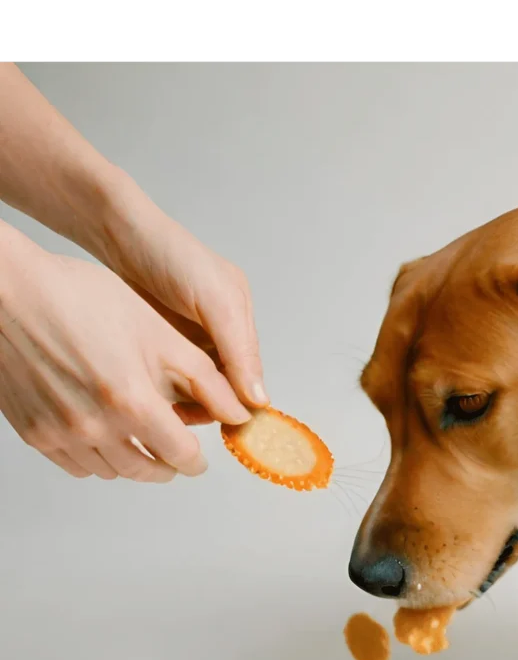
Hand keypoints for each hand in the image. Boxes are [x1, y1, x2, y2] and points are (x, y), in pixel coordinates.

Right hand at [0, 233, 252, 480]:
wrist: (7, 291)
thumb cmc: (78, 299)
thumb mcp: (158, 334)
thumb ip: (205, 380)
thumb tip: (239, 411)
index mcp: (132, 402)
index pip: (181, 456)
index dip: (197, 460)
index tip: (200, 457)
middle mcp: (94, 427)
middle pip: (147, 470)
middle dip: (168, 464)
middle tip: (176, 453)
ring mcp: (60, 434)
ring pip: (111, 470)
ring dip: (134, 462)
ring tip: (143, 440)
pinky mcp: (33, 433)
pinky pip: (76, 464)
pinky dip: (98, 458)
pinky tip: (106, 436)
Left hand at [102, 197, 268, 416]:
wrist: (116, 232)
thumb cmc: (167, 254)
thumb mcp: (214, 299)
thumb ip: (238, 348)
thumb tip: (259, 398)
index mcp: (238, 319)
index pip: (249, 375)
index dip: (242, 401)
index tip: (231, 427)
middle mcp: (217, 332)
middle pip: (224, 386)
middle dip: (211, 405)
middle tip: (189, 419)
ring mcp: (187, 337)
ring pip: (196, 387)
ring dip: (187, 401)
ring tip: (169, 411)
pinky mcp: (159, 341)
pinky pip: (171, 377)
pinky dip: (166, 391)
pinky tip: (154, 398)